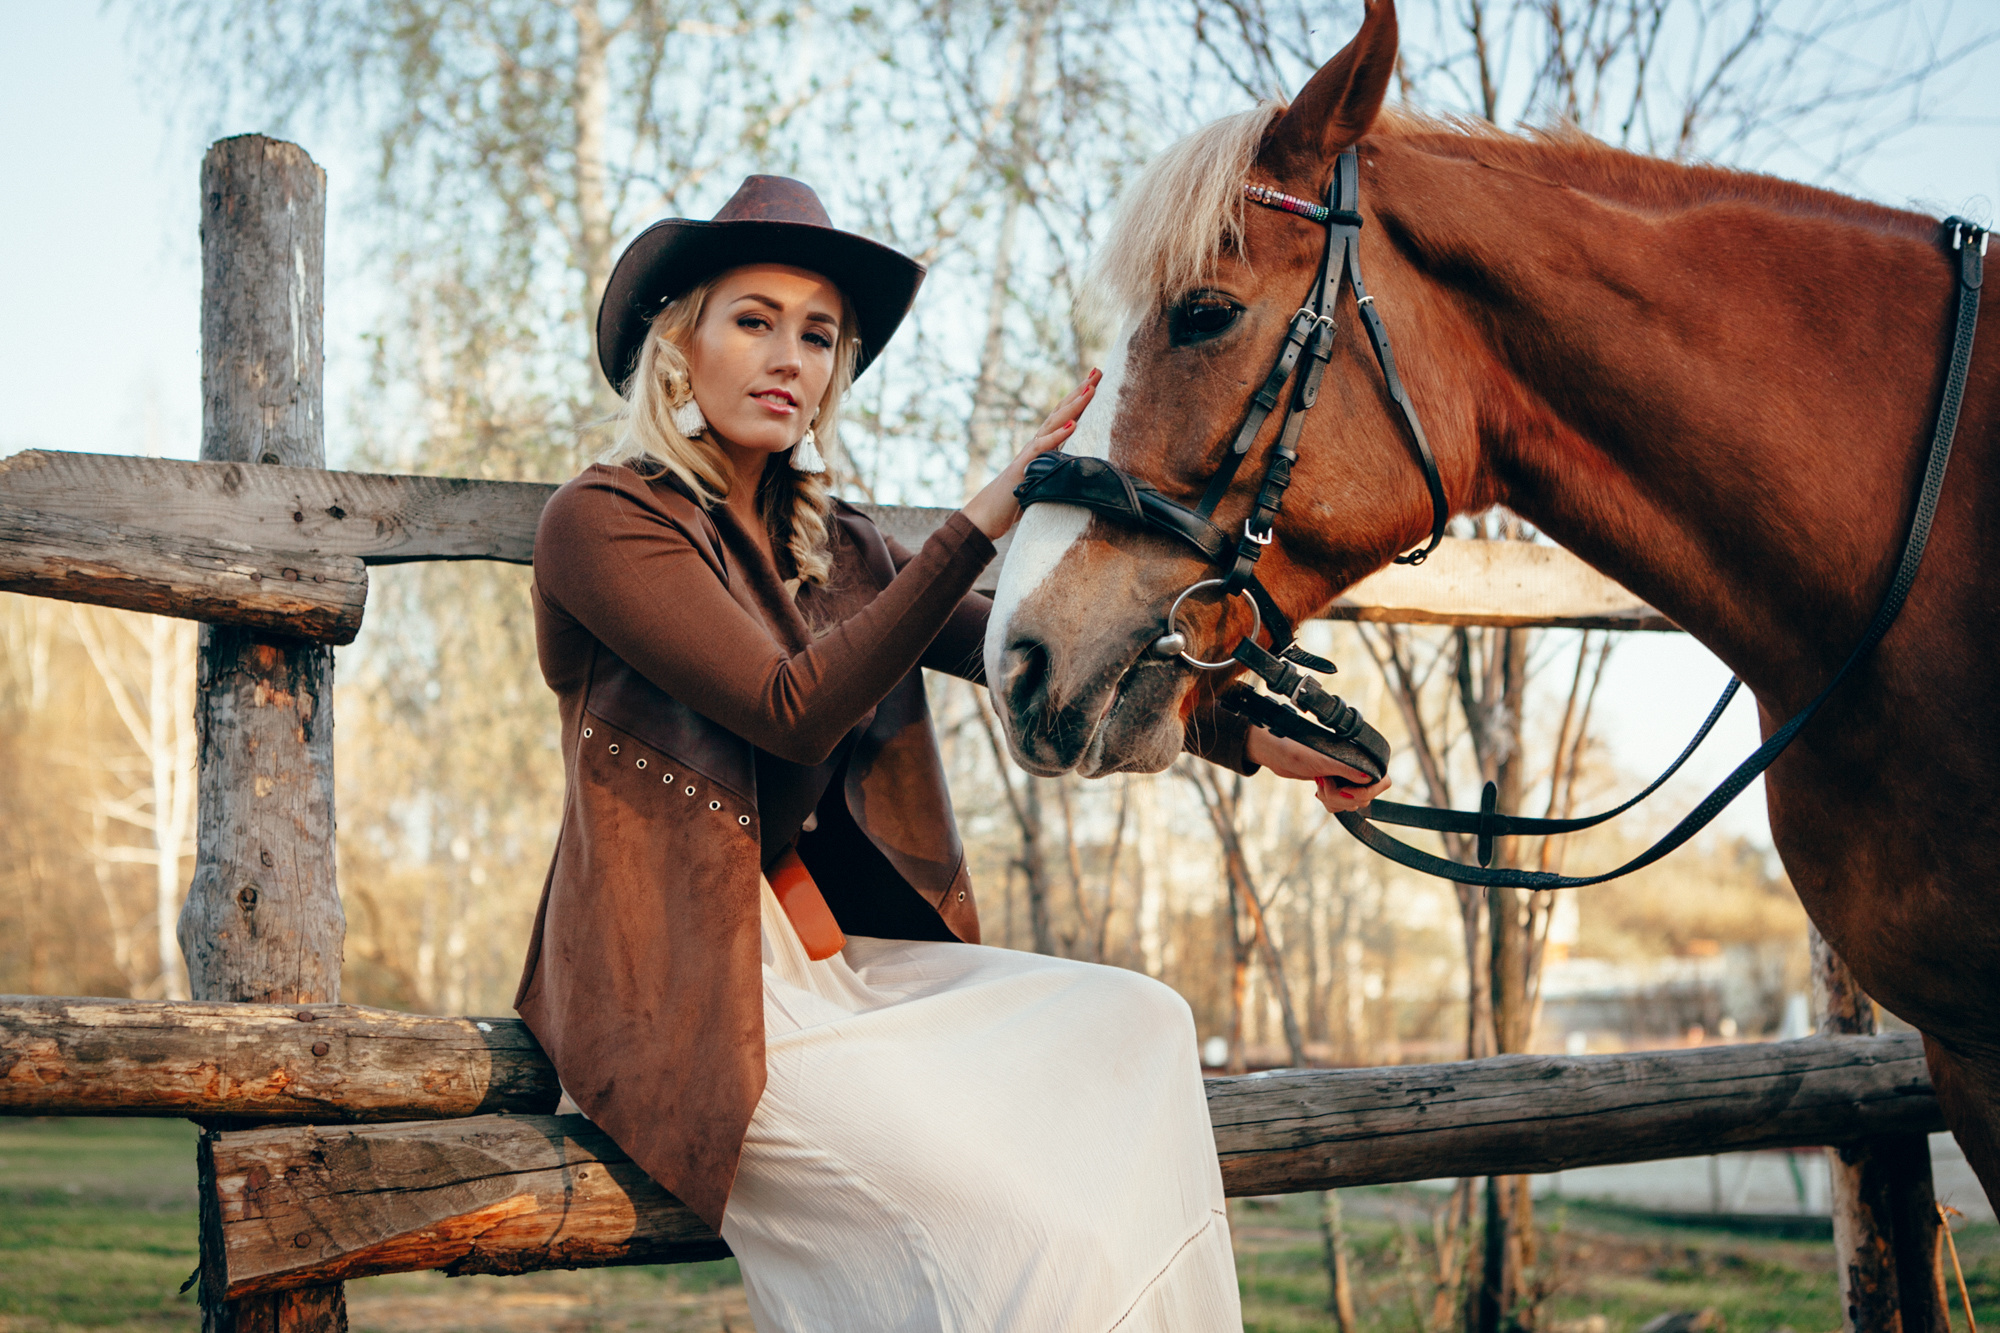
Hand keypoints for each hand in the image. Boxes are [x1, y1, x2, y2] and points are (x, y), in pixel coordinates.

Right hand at [961, 369, 1101, 538]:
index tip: (1096, 379)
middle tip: (1097, 371)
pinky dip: (1058, 436)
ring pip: (1054, 423)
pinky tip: (1074, 425)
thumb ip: (1061, 474)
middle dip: (1080, 391)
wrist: (987, 515)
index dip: (1080, 398)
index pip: (1065, 417)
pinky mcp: (1024, 466)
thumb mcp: (1046, 484)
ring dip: (1073, 406)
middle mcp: (1037, 444)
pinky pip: (1042, 448)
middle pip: (1061, 411)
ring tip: (1091, 390)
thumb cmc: (1016, 502)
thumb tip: (1085, 477)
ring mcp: (1030, 453)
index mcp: (1045, 447)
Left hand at [1245, 725, 1391, 812]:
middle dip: (1343, 797)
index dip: (1366, 791)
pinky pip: (1341, 806)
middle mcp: (1357, 767)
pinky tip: (1319, 791)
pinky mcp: (1336, 787)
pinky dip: (1330, 803)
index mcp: (1359, 756)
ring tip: (1319, 784)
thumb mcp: (1324, 761)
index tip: (1345, 790)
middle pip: (1365, 797)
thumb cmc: (1298, 750)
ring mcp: (1347, 778)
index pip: (1382, 781)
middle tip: (1324, 783)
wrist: (1278, 754)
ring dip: (1334, 800)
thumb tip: (1371, 777)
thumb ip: (1348, 769)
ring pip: (1353, 804)